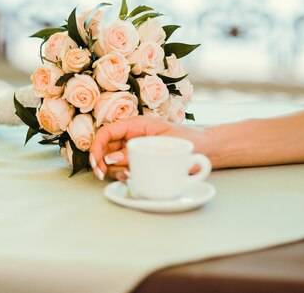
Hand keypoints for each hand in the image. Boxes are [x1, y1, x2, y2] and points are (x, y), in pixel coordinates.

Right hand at [89, 116, 209, 180]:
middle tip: (103, 175)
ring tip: (126, 177)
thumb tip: (110, 158)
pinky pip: (123, 168)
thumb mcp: (162, 144)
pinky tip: (129, 179)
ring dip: (112, 170)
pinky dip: (121, 174)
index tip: (97, 163)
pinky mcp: (139, 160)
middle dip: (100, 162)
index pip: (106, 132)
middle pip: (105, 147)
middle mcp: (131, 135)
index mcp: (135, 124)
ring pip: (111, 159)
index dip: (96, 146)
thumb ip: (136, 151)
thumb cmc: (189, 140)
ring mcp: (134, 149)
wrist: (206, 149)